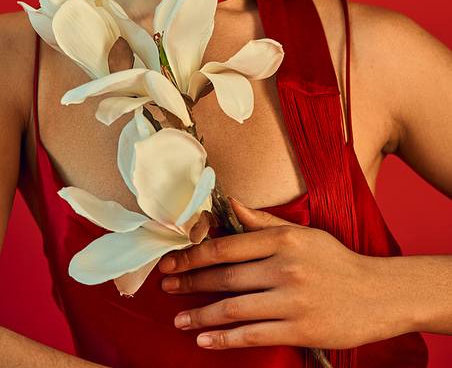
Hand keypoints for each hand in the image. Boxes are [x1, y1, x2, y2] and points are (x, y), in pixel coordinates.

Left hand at [158, 199, 396, 350]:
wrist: (379, 295)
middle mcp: (285, 267)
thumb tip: (233, 203)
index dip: (193, 255)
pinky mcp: (300, 330)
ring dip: (200, 316)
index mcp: (283, 240)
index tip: (171, 261)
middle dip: (188, 283)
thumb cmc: (337, 262)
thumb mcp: (303, 233)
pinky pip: (253, 336)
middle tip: (165, 287)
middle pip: (224, 277)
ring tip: (179, 319)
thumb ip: (264, 222)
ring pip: (233, 309)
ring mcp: (292, 301)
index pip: (226, 246)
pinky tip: (206, 341)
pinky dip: (225, 340)